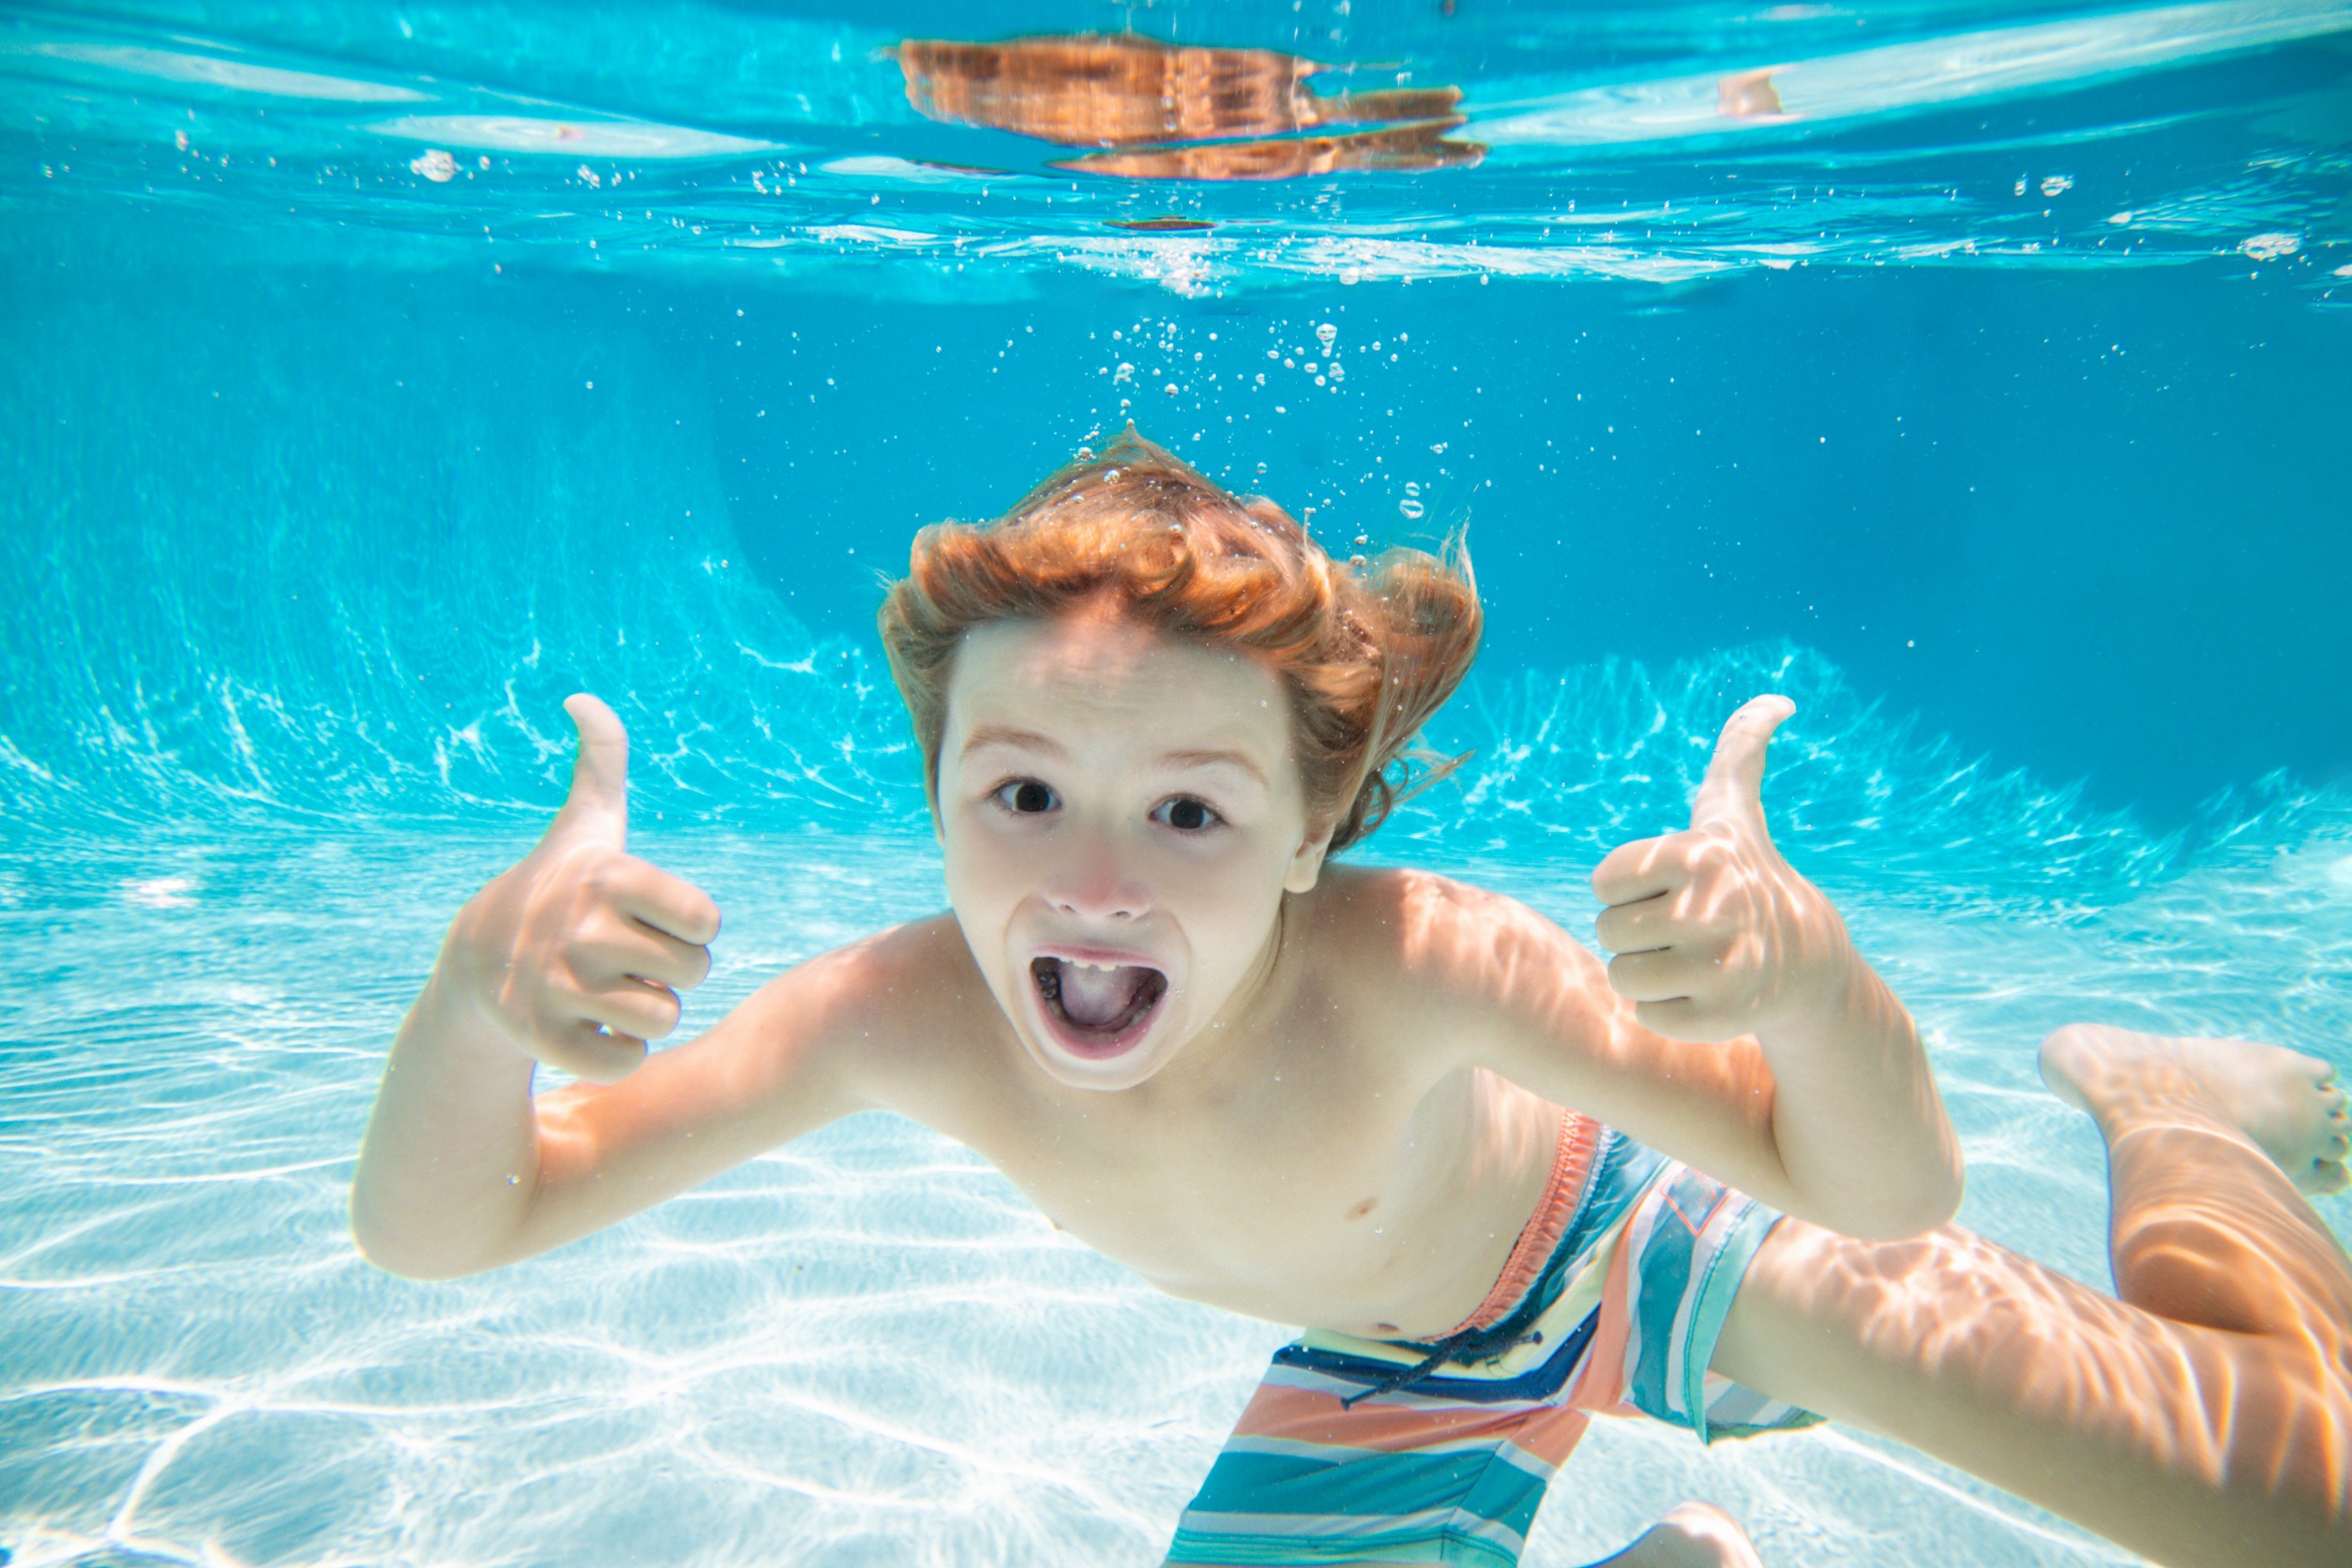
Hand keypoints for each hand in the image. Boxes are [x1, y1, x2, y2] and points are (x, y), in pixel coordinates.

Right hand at [442, 694, 721, 1081]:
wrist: (476, 961)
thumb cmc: (556, 887)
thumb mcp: (584, 825)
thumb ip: (602, 760)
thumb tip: (582, 698)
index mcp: (611, 877)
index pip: (708, 919)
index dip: (690, 926)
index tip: (654, 919)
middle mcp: (583, 929)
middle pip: (694, 974)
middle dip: (671, 973)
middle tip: (629, 959)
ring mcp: (559, 987)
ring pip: (664, 1020)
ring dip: (647, 1014)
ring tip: (611, 991)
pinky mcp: (542, 1039)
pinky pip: (625, 1062)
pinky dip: (618, 1054)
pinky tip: (591, 1028)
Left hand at [1591, 696, 1849, 1042]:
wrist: (1809, 961)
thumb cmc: (1750, 876)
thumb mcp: (1736, 814)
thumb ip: (1740, 751)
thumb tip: (1777, 701)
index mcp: (1695, 855)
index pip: (1602, 881)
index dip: (1628, 889)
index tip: (1668, 888)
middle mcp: (1708, 907)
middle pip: (1607, 932)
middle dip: (1636, 934)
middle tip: (1681, 931)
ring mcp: (1717, 966)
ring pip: (1623, 978)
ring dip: (1648, 974)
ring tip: (1689, 961)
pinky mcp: (1721, 1018)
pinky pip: (1647, 1017)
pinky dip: (1668, 1011)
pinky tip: (1705, 993)